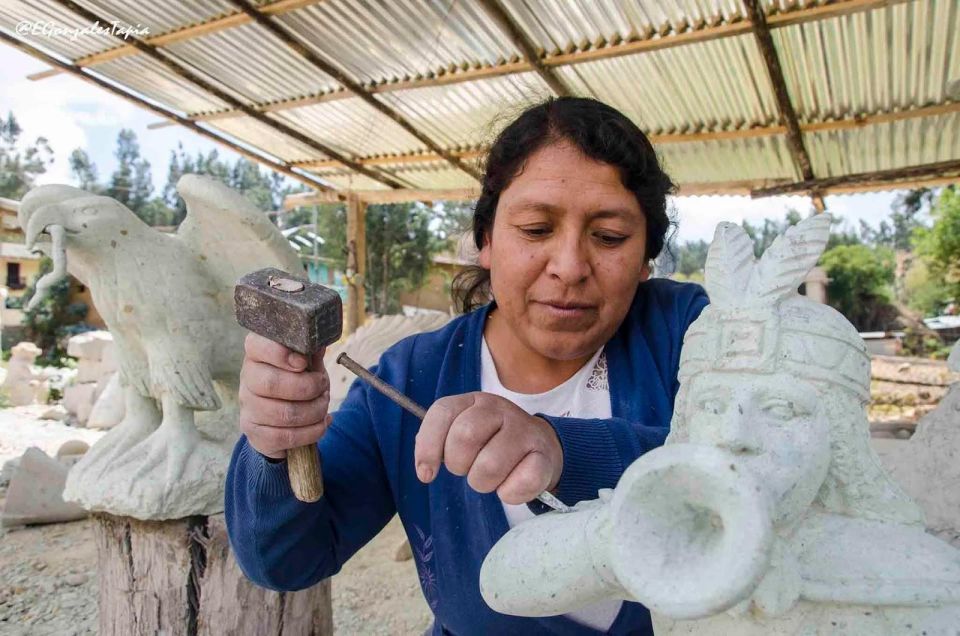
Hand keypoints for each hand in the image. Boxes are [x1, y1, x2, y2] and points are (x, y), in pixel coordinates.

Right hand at [239, 332, 331, 459]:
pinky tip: (322, 422)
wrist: (281, 419)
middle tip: (323, 386)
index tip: (303, 362)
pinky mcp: (255, 432)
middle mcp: (247, 379)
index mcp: (257, 354)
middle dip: (307, 386)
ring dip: (314, 410)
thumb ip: (311, 353)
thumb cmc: (296, 382)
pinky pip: (286, 437)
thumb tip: (318, 344)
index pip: (256, 346)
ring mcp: (248, 407)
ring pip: (283, 413)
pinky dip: (313, 431)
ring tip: (324, 404)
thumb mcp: (307, 364)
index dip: (280, 354)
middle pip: (271, 383)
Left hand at [414, 392, 563, 504]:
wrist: (542, 447)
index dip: (428, 446)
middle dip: (459, 464)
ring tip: (491, 478)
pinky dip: (509, 494)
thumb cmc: (493, 443)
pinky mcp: (544, 456)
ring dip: (484, 483)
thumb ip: (439, 441)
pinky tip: (511, 485)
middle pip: (464, 437)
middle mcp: (499, 409)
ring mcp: (524, 430)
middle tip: (469, 469)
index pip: (442, 412)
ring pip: (489, 466)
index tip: (426, 474)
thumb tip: (425, 468)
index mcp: (473, 401)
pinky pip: (520, 483)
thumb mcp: (463, 433)